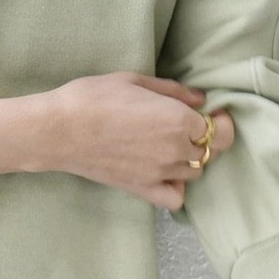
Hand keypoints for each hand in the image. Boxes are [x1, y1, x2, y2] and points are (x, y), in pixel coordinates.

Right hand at [46, 72, 235, 210]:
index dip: (219, 120)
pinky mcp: (142, 189)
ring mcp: (160, 172)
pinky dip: (176, 188)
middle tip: (185, 126)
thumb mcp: (135, 81)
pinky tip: (164, 174)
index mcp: (179, 119)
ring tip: (169, 147)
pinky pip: (175, 198)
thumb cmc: (93, 97)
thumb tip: (200, 99)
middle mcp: (176, 149)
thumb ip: (174, 91)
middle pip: (210, 151)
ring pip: (194, 172)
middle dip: (204, 138)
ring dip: (189, 160)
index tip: (211, 113)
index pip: (219, 128)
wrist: (59, 129)